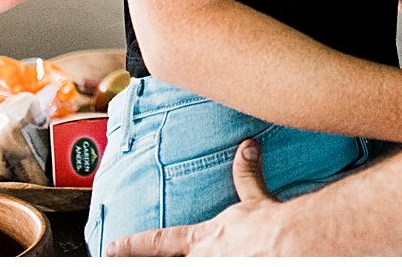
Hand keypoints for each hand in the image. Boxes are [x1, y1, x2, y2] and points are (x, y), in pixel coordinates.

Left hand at [105, 139, 285, 255]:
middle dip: (145, 263)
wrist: (291, 244)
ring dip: (188, 265)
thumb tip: (247, 146)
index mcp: (204, 240)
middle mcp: (203, 261)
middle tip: (119, 263)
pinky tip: (235, 264)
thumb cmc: (271, 224)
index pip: (160, 240)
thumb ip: (247, 175)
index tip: (110, 248)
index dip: (133, 244)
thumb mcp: (256, 198)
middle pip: (168, 265)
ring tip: (173, 260)